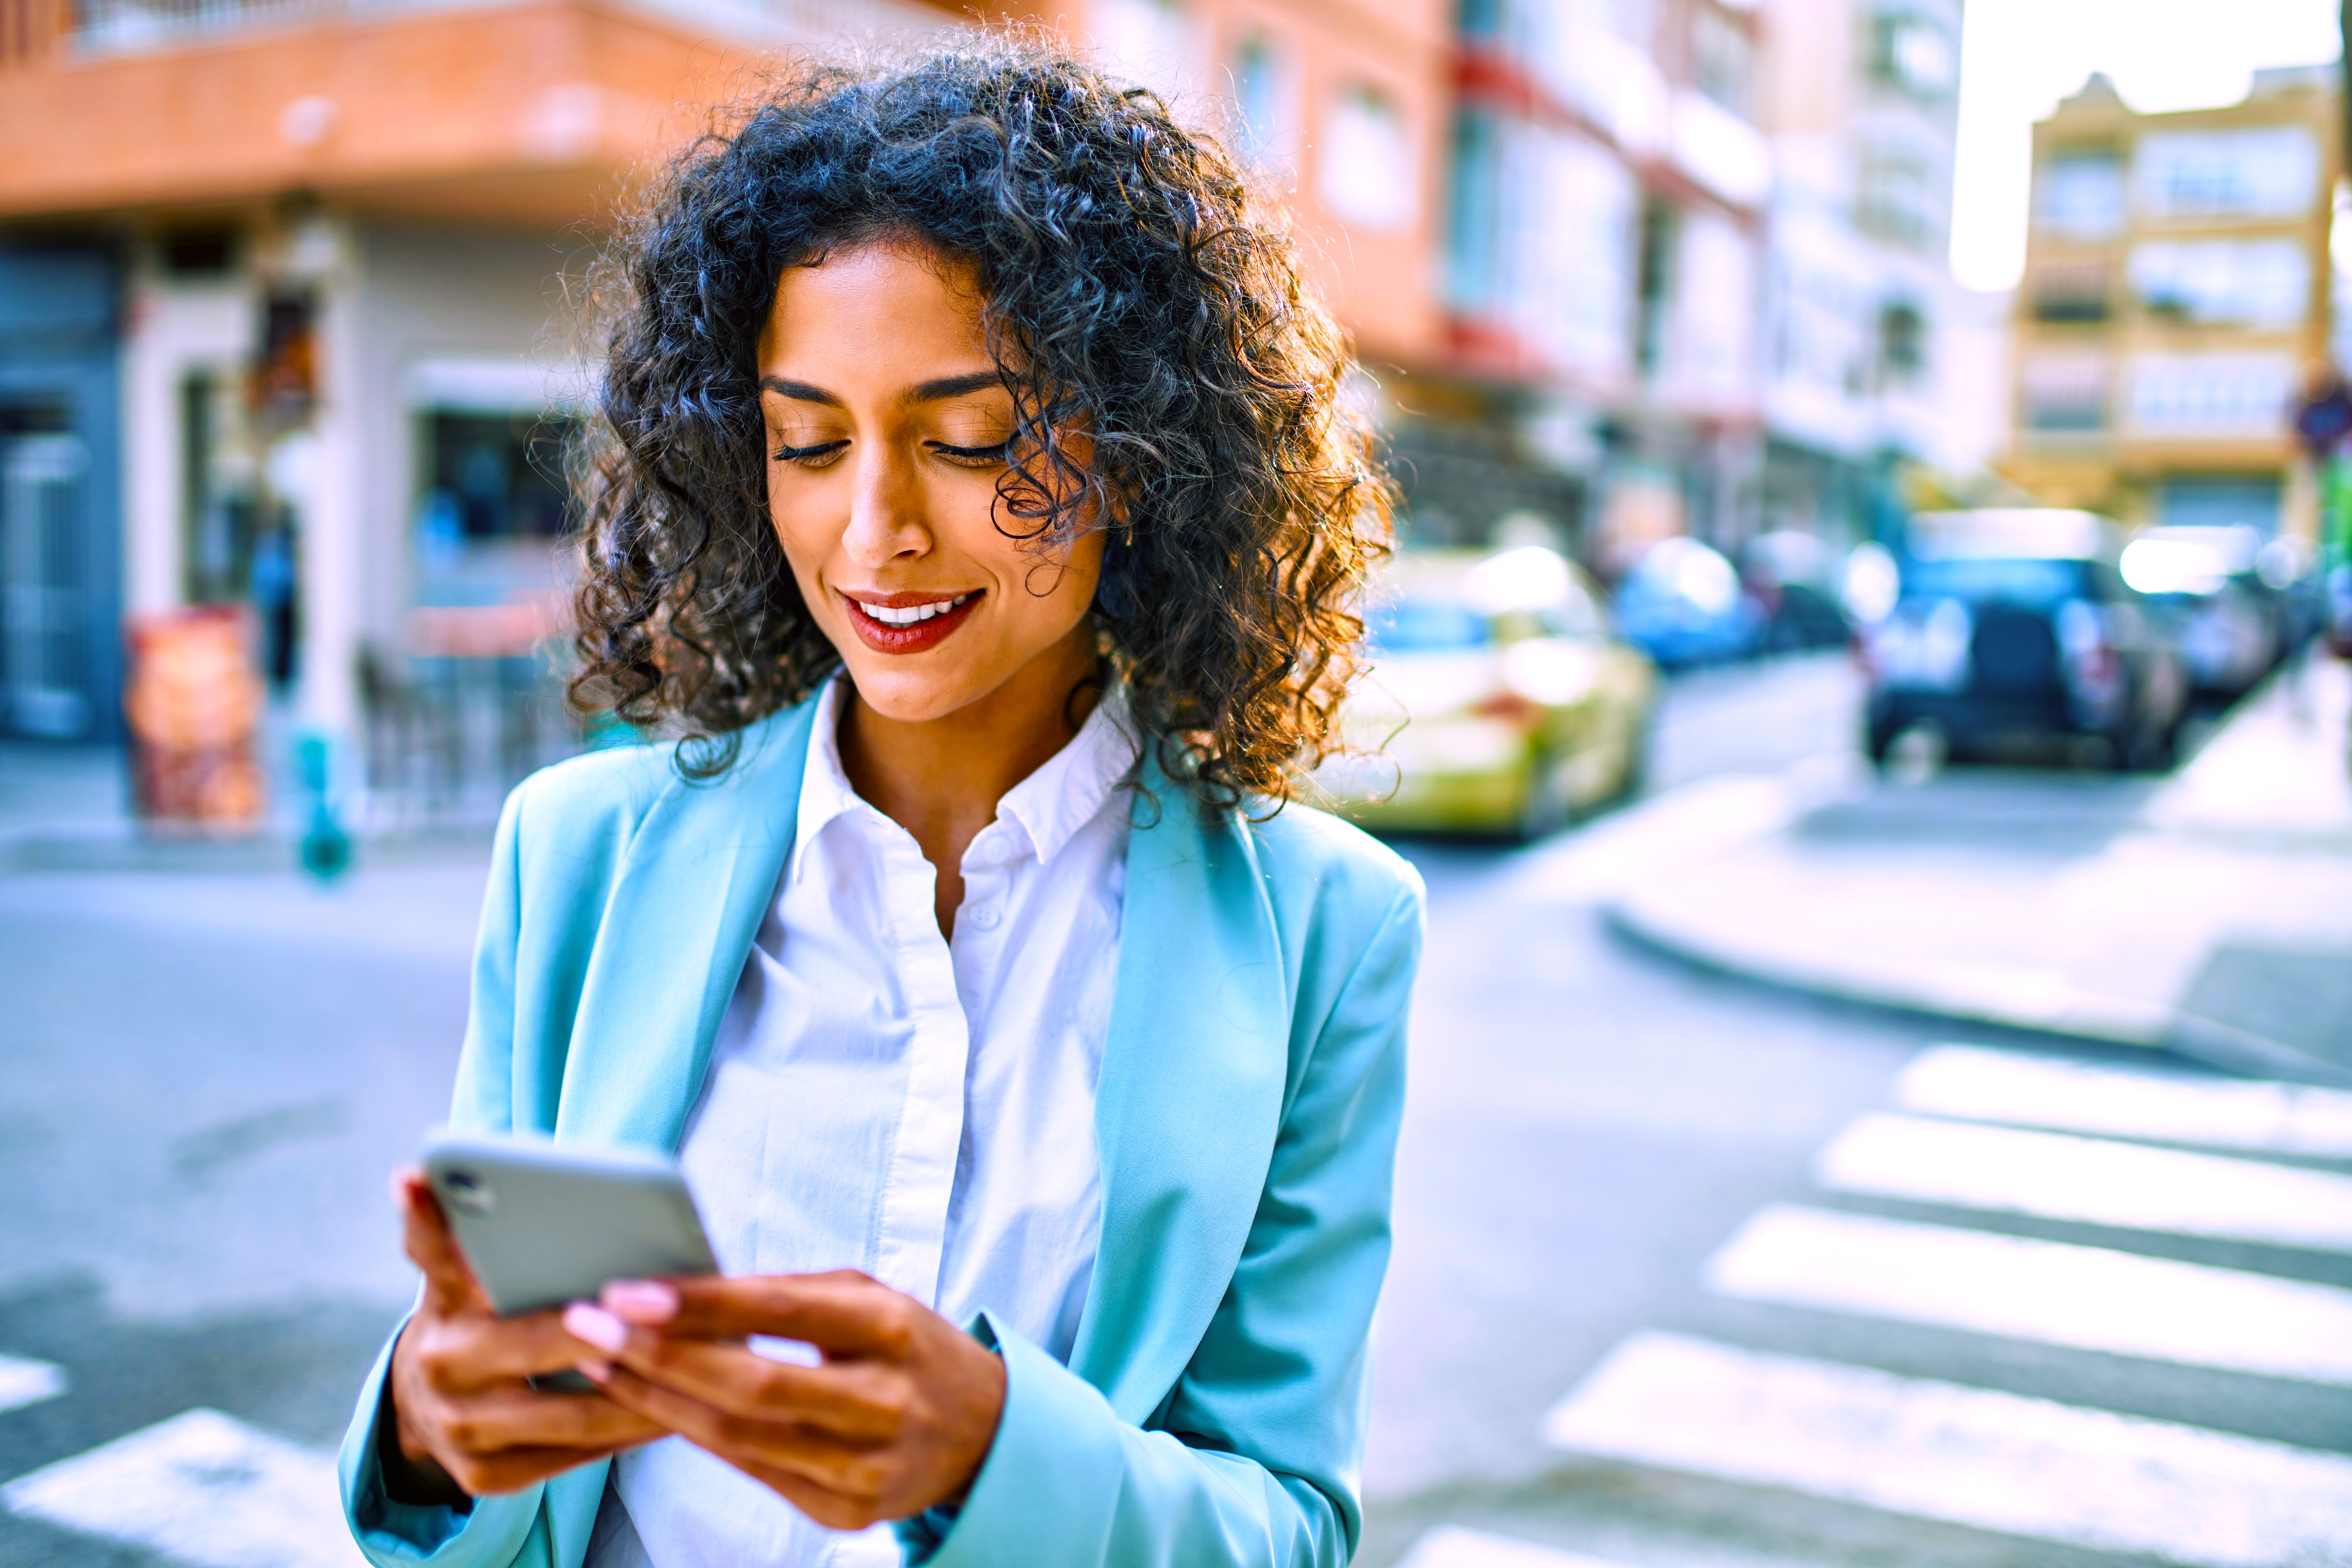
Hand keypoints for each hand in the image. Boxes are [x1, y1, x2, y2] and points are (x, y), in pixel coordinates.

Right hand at [383, 1169, 666, 1500]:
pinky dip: (629, 1434)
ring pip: (574, 1414)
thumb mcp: (455, 1267)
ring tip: (708, 1367)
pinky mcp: (489, 1477)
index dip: (495, 1255)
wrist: (424, 1402)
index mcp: (441, 1303)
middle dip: (616, 1336)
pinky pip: (576, 1456)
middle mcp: (443, 1369)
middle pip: (545, 1347)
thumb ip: (446, 1226)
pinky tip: (679, 1411)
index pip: (449, 1261)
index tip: (568, 1269)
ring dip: (645, 1394)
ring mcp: (465, 1432)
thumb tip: (412, 1174)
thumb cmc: (469, 1314)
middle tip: (681, 1321)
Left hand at [561, 1271, 1005, 1530]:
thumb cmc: (907, 1347)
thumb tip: (682, 1292)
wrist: (983, 1431)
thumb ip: (784, 1294)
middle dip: (659, 1356)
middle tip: (589, 1327)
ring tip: (602, 1363)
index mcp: (891, 1329)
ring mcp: (866, 1466)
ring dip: (658, 1400)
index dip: (699, 1304)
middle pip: (750, 1386)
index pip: (781, 1313)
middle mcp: (884, 1400)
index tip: (628, 1291)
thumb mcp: (866, 1297)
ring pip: (739, 1437)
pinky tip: (652, 1407)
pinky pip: (752, 1471)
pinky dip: (695, 1438)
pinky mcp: (848, 1511)